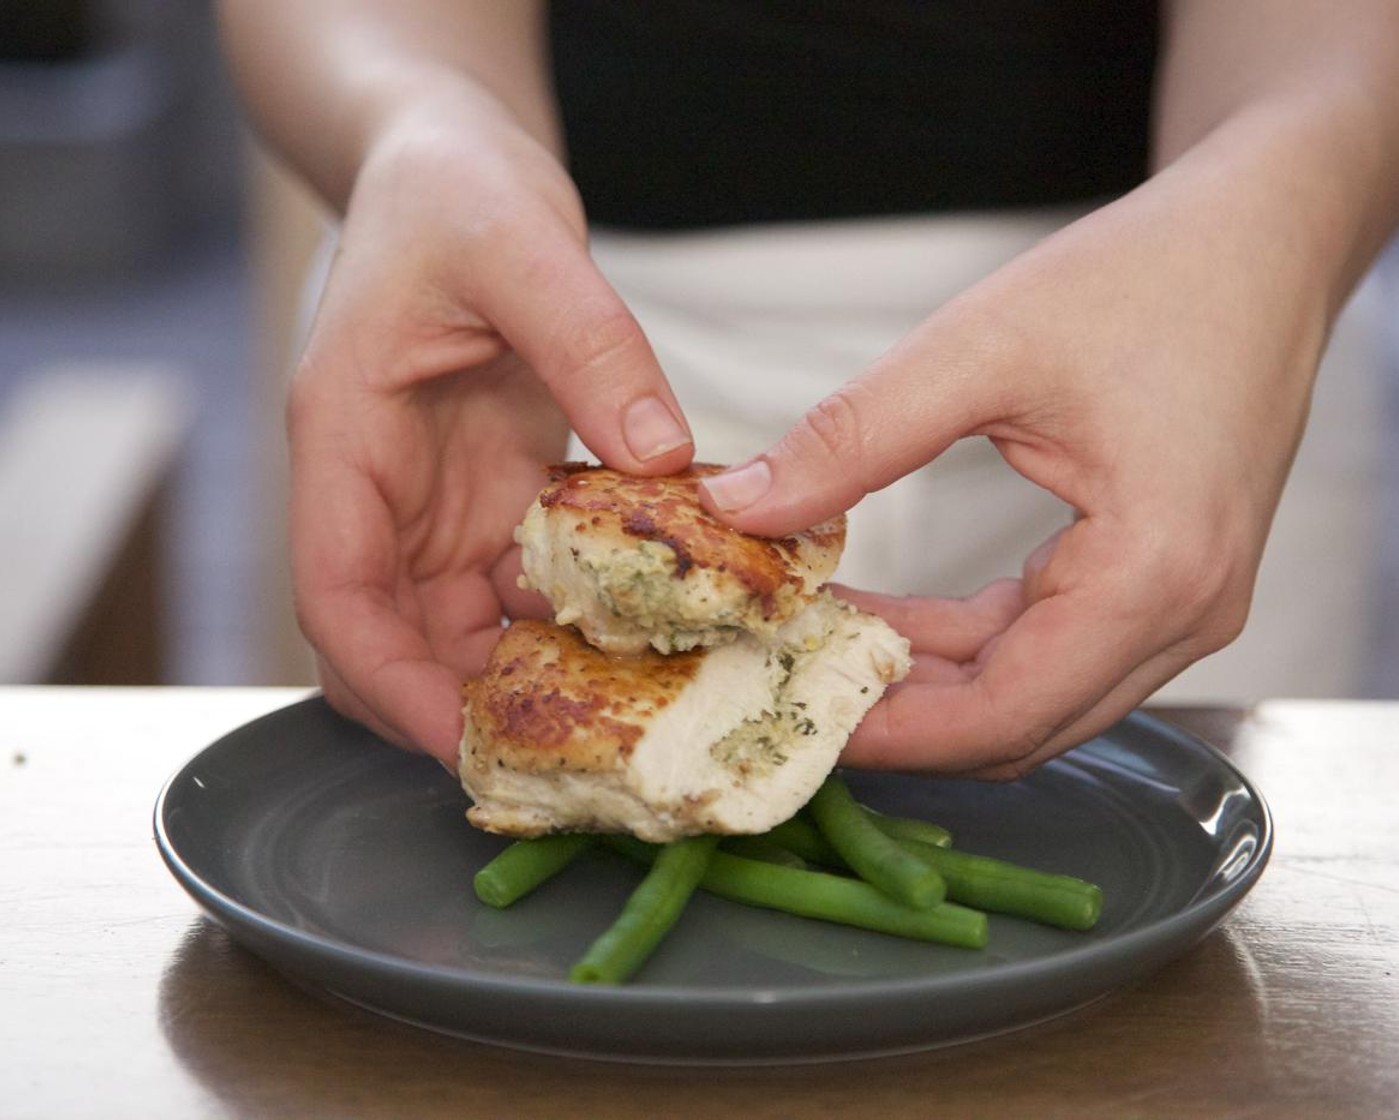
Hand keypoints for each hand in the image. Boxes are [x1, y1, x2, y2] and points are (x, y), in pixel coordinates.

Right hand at [289, 93, 692, 763]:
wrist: (454, 171)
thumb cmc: (451, 192)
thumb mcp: (522, 244)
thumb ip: (590, 344)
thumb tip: (662, 457)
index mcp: (347, 439)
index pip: (337, 596)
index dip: (387, 683)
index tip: (459, 739)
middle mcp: (382, 491)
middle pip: (393, 641)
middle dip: (463, 704)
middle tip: (570, 746)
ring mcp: (438, 503)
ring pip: (459, 629)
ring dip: (526, 671)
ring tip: (623, 700)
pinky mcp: (492, 497)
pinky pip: (520, 586)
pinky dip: (570, 616)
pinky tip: (644, 626)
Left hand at [700, 139, 1329, 776]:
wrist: (1260, 239)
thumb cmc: (1152, 277)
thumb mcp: (981, 349)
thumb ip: (855, 438)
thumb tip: (745, 503)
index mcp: (1156, 571)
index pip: (1005, 713)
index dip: (893, 734)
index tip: (796, 718)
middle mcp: (1184, 613)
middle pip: (1020, 723)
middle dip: (901, 719)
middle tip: (791, 687)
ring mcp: (1181, 606)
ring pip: (1032, 695)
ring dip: (928, 683)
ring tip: (822, 649)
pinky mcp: (1160, 583)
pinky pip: (1048, 647)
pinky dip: (966, 645)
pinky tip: (889, 616)